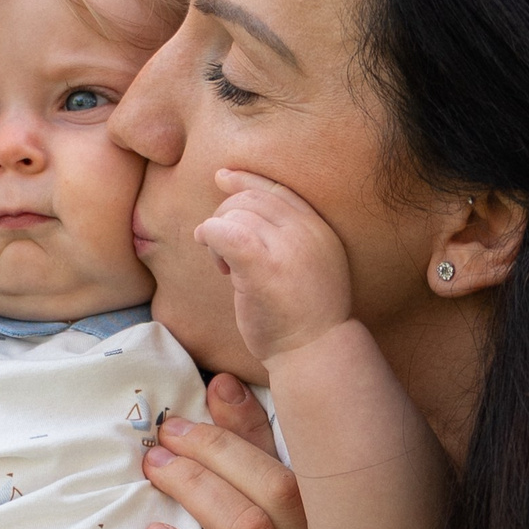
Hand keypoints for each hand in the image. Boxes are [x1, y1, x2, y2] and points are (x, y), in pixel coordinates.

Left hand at [195, 170, 354, 362]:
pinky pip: (224, 232)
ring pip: (235, 213)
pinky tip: (214, 257)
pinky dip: (210, 236)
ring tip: (223, 266)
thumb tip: (242, 212)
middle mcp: (306, 232)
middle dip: (227, 215)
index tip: (223, 177)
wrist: (314, 351)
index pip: (277, 190)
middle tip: (223, 252)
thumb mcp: (309, 266)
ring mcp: (286, 247)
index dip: (246, 179)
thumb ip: (288, 239)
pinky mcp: (263, 266)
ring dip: (218, 234)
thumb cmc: (303, 316)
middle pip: (251, 198)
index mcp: (318, 229)